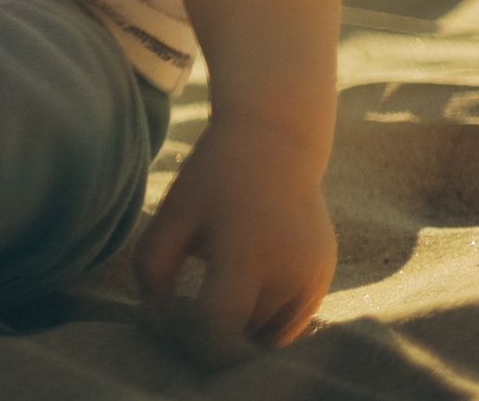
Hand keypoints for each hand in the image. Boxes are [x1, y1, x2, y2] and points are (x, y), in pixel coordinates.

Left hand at [133, 114, 335, 355]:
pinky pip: (292, 319)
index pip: (219, 326)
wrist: (275, 144)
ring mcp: (313, 277)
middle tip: (188, 300)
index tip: (173, 306)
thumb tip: (157, 311)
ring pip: (270, 334)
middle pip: (242, 333)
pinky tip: (245, 283)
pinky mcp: (324, 276)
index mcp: (247, 256)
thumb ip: (153, 266)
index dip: (189, 329)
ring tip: (218, 291)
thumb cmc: (214, 178)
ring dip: (241, 326)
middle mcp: (288, 273)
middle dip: (211, 329)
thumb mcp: (173, 213)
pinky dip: (267, 314)